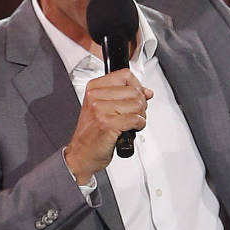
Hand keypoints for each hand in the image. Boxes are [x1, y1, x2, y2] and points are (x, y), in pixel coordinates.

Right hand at [64, 69, 153, 183]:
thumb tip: (147, 91)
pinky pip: (135, 119)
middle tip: (134, 114)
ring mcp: (100, 110)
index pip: (125, 75)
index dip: (137, 86)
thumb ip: (125, 96)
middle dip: (141, 105)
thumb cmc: (92, 134)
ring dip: (140, 116)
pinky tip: (130, 130)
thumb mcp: (104, 108)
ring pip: (137, 105)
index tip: (137, 96)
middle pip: (134, 91)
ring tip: (130, 123)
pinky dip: (139, 126)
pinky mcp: (108, 124)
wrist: (81, 155)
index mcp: (94, 88)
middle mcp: (95, 97)